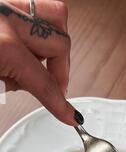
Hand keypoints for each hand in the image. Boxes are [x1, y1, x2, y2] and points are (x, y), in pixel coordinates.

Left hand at [0, 0, 82, 125]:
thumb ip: (14, 84)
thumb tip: (36, 86)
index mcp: (4, 45)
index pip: (45, 82)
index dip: (60, 104)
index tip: (70, 116)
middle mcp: (8, 19)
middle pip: (61, 44)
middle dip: (61, 71)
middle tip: (54, 89)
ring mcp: (6, 5)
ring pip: (56, 15)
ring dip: (56, 42)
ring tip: (43, 62)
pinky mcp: (3, 1)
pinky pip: (36, 7)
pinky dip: (40, 26)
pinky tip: (28, 45)